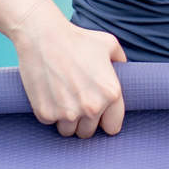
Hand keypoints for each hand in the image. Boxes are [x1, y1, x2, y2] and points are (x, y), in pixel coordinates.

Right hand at [12, 10, 127, 136]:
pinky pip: (50, 123)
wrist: (42, 36)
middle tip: (77, 103)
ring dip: (67, 120)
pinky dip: (49, 113)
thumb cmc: (77, 39)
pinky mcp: (45, 113)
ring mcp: (67, 113)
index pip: (113, 128)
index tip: (98, 115)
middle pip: (89, 132)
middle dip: (84, 121)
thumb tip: (126, 71)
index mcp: (111, 94)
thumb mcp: (109, 45)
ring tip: (63, 99)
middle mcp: (92, 107)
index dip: (105, 121)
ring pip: (69, 131)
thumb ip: (121, 61)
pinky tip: (49, 94)